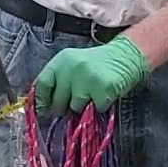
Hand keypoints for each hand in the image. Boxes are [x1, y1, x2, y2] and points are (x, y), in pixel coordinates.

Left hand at [34, 36, 149, 115]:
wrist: (126, 56)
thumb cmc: (98, 64)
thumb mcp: (74, 66)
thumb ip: (59, 81)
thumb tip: (45, 106)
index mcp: (61, 61)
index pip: (42, 84)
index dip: (41, 100)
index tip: (43, 110)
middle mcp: (71, 68)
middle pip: (58, 101)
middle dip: (64, 107)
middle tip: (75, 101)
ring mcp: (87, 79)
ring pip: (75, 107)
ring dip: (83, 107)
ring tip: (92, 94)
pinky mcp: (102, 90)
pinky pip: (94, 109)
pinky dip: (100, 106)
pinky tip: (104, 94)